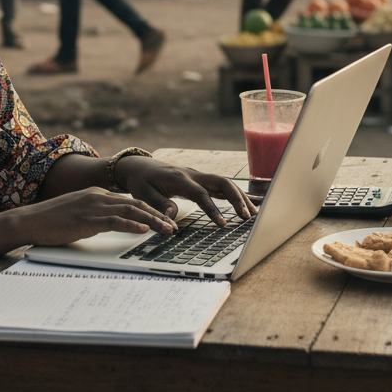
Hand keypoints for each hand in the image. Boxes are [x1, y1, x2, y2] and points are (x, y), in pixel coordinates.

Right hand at [16, 187, 178, 245]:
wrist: (29, 221)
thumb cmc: (51, 222)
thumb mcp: (79, 214)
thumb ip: (97, 217)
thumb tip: (114, 225)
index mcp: (97, 194)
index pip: (131, 201)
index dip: (150, 211)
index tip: (165, 220)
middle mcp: (98, 196)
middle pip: (135, 203)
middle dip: (158, 215)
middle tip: (174, 226)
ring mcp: (92, 206)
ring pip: (130, 210)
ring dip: (152, 221)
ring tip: (167, 230)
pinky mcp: (86, 218)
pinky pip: (114, 220)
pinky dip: (131, 224)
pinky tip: (143, 230)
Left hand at [113, 157, 256, 227]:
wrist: (139, 166)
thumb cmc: (140, 181)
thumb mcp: (142, 194)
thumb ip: (159, 205)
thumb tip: (172, 219)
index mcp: (179, 179)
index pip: (201, 194)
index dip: (213, 209)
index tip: (223, 225)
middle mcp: (193, 175)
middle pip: (221, 183)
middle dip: (237, 199)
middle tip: (247, 218)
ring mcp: (198, 176)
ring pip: (225, 183)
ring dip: (240, 197)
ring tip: (253, 214)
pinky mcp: (201, 180)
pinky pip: (221, 186)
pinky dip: (234, 195)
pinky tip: (245, 206)